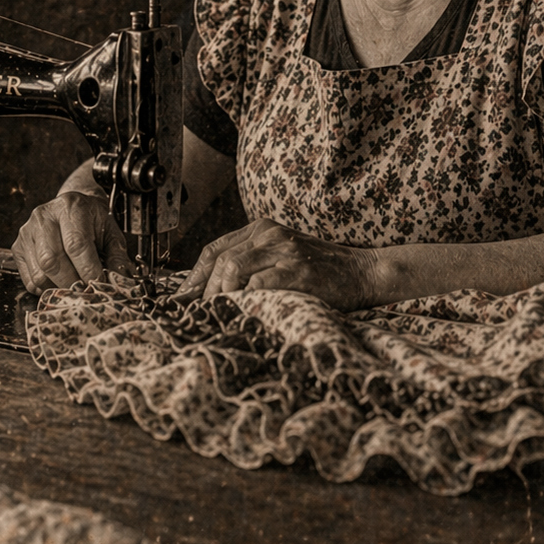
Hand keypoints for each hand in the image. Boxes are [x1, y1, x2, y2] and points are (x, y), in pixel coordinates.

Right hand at [12, 190, 135, 292]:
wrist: (73, 206)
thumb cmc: (92, 221)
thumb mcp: (111, 232)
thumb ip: (117, 257)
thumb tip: (119, 282)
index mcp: (71, 207)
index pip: (76, 245)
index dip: (88, 270)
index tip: (99, 285)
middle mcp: (44, 216)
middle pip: (53, 261)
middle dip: (73, 283)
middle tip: (87, 291)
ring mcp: (27, 232)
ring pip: (40, 274)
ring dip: (59, 288)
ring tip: (75, 285)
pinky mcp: (18, 247)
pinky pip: (29, 279)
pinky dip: (46, 288)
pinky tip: (59, 281)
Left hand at [174, 218, 379, 310]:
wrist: (362, 273)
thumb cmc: (320, 271)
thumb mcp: (281, 256)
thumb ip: (251, 264)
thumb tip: (210, 292)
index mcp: (262, 229)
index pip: (214, 249)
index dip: (194, 276)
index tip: (182, 299)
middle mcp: (270, 234)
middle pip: (220, 260)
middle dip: (205, 291)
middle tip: (199, 314)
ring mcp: (284, 250)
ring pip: (233, 268)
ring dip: (222, 295)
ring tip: (222, 314)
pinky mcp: (297, 270)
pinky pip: (258, 284)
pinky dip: (245, 300)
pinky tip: (244, 313)